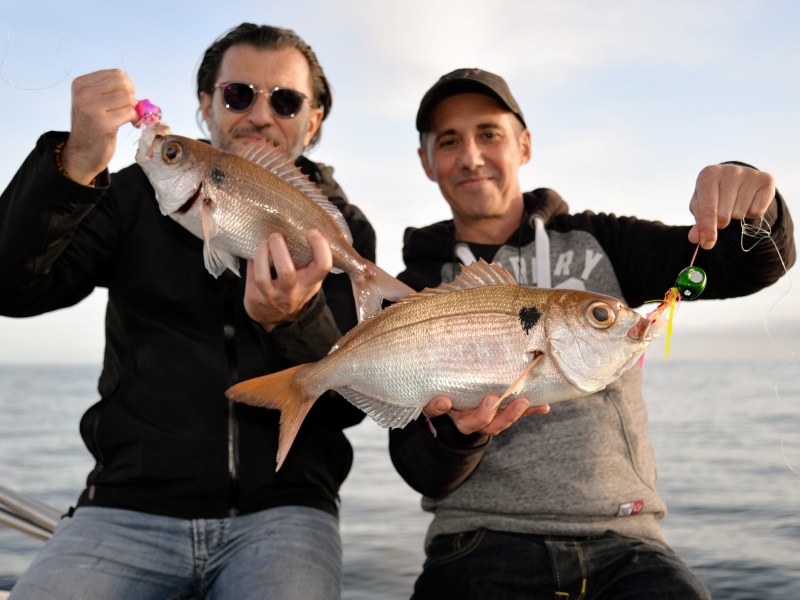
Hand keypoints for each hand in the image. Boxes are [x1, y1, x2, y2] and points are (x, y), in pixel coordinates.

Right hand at [62, 69, 138, 185]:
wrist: (82, 154)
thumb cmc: (93, 127)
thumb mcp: (94, 102)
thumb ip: (109, 91)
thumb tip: (132, 87)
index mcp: (80, 84)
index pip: (116, 74)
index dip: (127, 87)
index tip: (125, 100)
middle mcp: (82, 93)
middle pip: (123, 84)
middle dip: (131, 97)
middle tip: (128, 109)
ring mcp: (90, 108)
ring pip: (128, 98)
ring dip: (133, 109)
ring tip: (128, 118)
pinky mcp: (102, 123)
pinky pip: (129, 113)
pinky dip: (134, 119)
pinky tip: (130, 125)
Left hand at [244, 229, 332, 330]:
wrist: (278, 318)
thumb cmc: (295, 289)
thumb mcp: (309, 279)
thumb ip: (309, 260)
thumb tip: (302, 226)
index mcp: (311, 283)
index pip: (323, 266)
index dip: (320, 247)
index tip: (311, 232)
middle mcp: (293, 292)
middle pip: (287, 272)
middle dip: (279, 250)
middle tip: (276, 236)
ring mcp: (272, 297)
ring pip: (263, 277)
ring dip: (261, 254)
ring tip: (264, 243)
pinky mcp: (255, 298)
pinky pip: (251, 275)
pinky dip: (252, 260)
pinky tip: (255, 253)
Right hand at [423, 393, 549, 435]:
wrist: (466, 401)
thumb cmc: (450, 392)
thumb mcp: (440, 391)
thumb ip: (436, 398)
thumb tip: (442, 400)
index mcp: (446, 410)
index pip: (436, 411)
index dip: (439, 407)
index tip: (444, 400)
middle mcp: (466, 420)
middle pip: (473, 423)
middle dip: (485, 414)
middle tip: (492, 399)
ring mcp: (486, 420)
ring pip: (496, 423)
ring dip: (511, 414)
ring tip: (523, 402)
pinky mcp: (503, 415)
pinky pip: (516, 414)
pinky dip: (531, 410)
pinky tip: (544, 407)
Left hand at [688, 163, 774, 249]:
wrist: (737, 180)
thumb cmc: (714, 196)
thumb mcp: (701, 207)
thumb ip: (698, 224)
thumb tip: (695, 238)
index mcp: (708, 174)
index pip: (707, 209)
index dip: (707, 229)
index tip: (707, 244)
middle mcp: (729, 170)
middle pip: (723, 215)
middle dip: (720, 223)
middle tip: (721, 214)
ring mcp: (749, 173)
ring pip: (740, 214)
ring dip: (736, 216)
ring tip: (734, 204)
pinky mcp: (766, 180)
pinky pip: (757, 211)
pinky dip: (751, 213)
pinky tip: (747, 201)